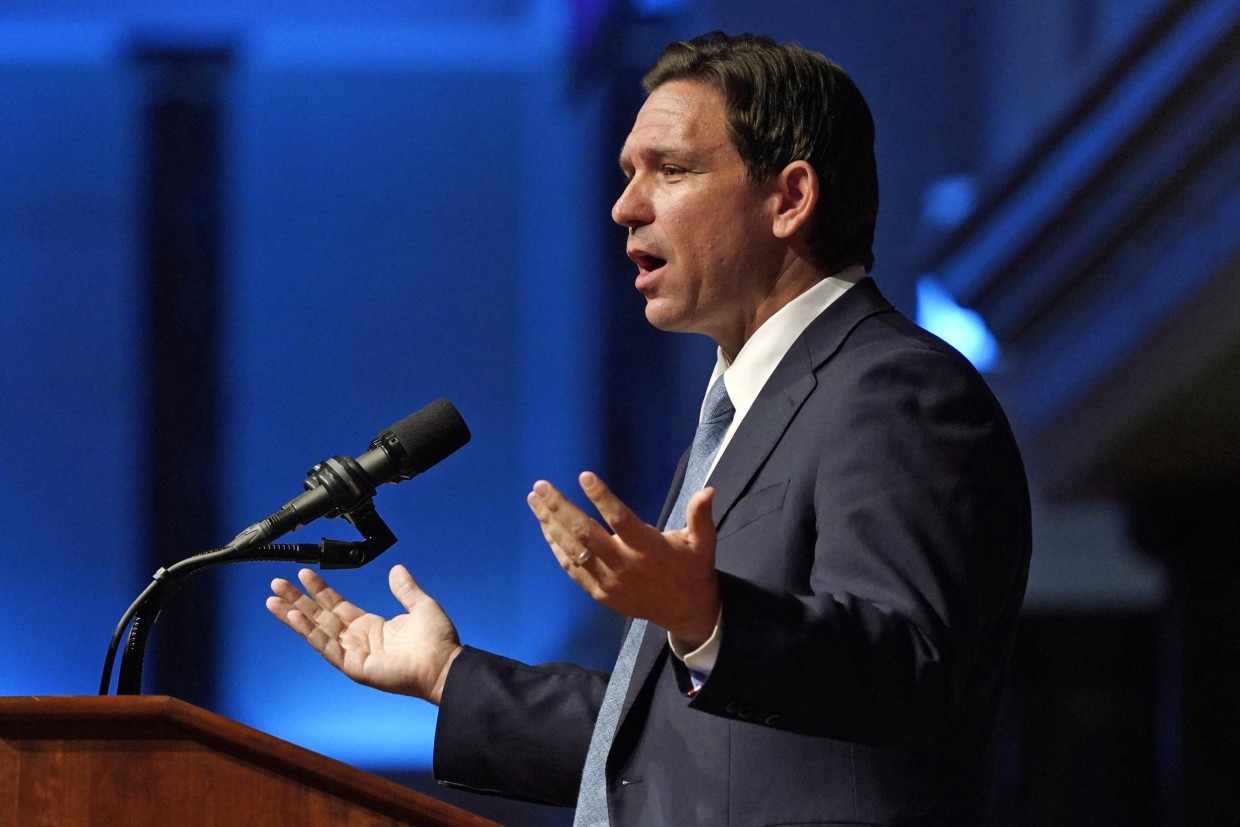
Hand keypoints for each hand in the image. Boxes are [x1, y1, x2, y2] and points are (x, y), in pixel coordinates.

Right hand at [266, 564, 461, 704]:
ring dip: (294, 615)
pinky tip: (293, 617)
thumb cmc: (438, 641)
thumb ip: (405, 589)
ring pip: (317, 630)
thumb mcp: (421, 606)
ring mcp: (353, 653)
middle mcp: (358, 639)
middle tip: (276, 584)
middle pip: (320, 616)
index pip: (337, 605)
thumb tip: (396, 570)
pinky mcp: (353, 666)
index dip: (320, 590)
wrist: (444, 664)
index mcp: (371, 626)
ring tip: (273, 600)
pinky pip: (326, 646)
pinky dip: (309, 632)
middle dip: (298, 600)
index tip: (304, 574)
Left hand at [526, 472, 720, 648]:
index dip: (602, 497)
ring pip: (573, 550)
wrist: (685, 612)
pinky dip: (556, 548)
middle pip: (585, 534)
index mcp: (648, 548)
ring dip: (550, 524)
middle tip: (541, 486)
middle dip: (560, 508)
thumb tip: (709, 489)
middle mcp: (624, 565)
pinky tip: (546, 528)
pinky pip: (572, 569)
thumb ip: (700, 515)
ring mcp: (608, 581)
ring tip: (535, 501)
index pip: (620, 520)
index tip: (584, 476)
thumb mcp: (702, 542)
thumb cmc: (692, 569)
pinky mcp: (599, 594)